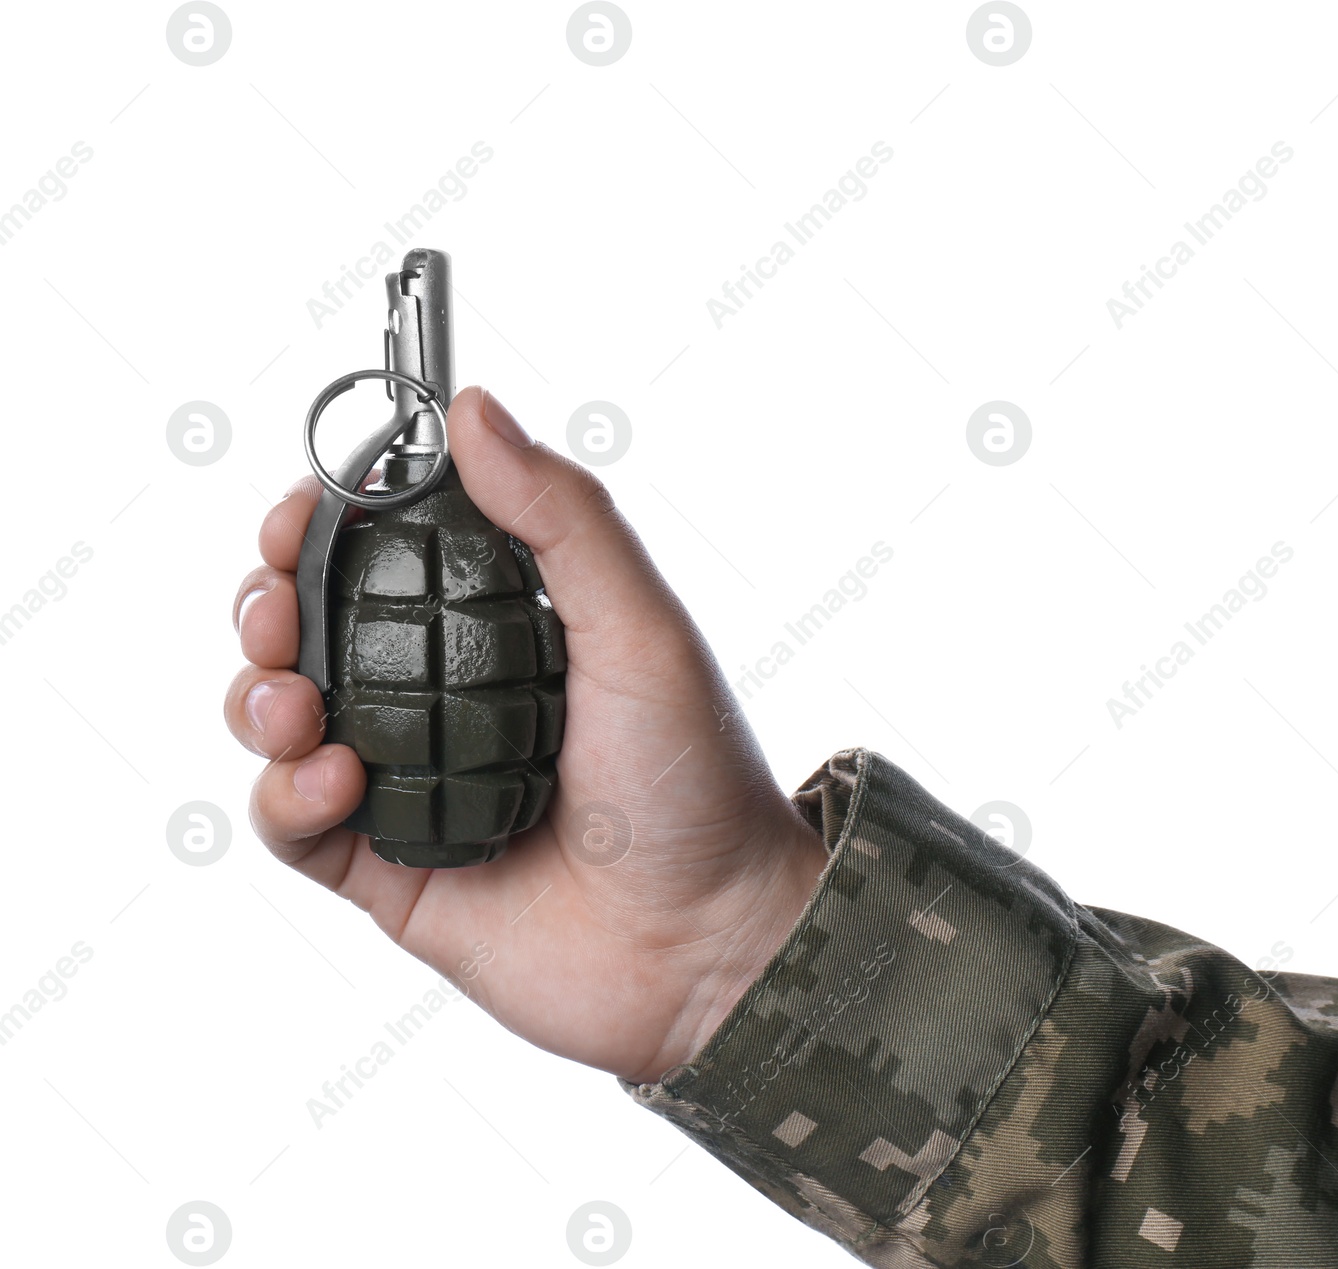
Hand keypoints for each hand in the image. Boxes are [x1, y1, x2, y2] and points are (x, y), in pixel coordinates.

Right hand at [224, 387, 827, 1083]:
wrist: (711, 945)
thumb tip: (473, 411)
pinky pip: (294, 825)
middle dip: (270, 605)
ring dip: (259, 695)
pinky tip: (332, 778)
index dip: (327, 525)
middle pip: (313, 631)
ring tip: (296, 706)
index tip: (301, 509)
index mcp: (502, 631)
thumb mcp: (640, 629)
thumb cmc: (696, 784)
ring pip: (282, 720)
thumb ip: (561, 518)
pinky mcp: (390, 871)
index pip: (384, 556)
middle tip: (274, 606)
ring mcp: (413, 785)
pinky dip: (286, 794)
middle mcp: (448, 700)